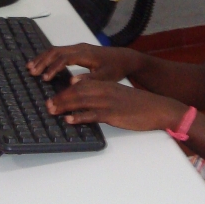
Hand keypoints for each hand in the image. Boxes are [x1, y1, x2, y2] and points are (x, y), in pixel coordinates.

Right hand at [27, 44, 141, 83]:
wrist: (124, 58)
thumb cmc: (115, 68)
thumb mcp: (105, 77)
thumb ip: (89, 80)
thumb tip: (72, 82)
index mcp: (85, 54)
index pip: (64, 59)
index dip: (53, 68)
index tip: (45, 78)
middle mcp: (79, 48)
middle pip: (56, 51)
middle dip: (43, 61)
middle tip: (32, 72)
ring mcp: (78, 48)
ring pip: (56, 50)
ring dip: (43, 58)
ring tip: (31, 67)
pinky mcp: (77, 50)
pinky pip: (59, 51)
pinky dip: (48, 57)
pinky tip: (41, 63)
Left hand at [45, 80, 186, 130]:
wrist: (157, 108)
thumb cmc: (138, 104)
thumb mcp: (118, 96)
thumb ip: (103, 97)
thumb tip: (87, 104)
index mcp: (106, 85)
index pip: (81, 84)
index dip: (65, 89)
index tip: (54, 94)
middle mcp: (105, 91)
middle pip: (77, 91)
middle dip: (60, 97)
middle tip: (47, 104)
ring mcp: (108, 102)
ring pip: (81, 101)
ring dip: (64, 106)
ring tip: (51, 110)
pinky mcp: (113, 114)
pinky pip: (92, 115)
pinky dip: (79, 117)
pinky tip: (69, 120)